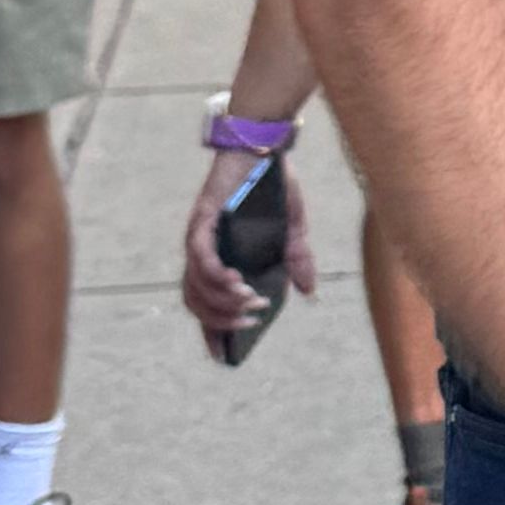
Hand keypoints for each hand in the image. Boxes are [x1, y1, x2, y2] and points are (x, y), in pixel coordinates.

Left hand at [182, 143, 316, 349]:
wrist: (266, 147)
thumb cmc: (274, 185)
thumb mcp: (293, 228)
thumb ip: (297, 259)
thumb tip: (308, 292)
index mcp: (221, 258)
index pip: (208, 303)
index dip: (212, 331)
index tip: (223, 356)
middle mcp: (203, 253)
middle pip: (197, 302)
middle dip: (221, 319)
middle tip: (251, 320)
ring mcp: (199, 238)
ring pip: (195, 284)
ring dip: (221, 299)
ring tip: (250, 300)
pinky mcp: (201, 221)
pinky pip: (199, 258)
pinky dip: (215, 274)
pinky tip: (236, 280)